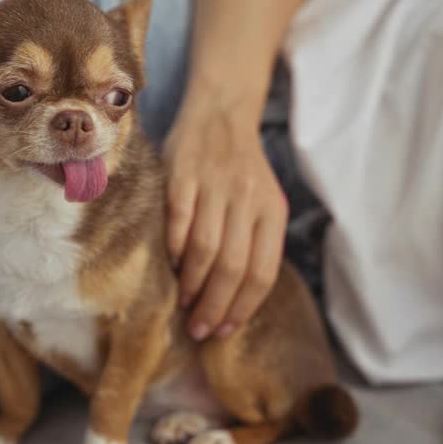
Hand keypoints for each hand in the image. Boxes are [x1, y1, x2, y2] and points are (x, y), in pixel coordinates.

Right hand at [164, 106, 287, 339]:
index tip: (225, 331)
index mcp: (272, 211)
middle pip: (233, 268)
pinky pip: (178, 222)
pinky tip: (170, 267)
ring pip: (205, 249)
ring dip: (192, 284)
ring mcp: (214, 186)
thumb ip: (254, 243)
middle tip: (199, 329)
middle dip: (215, 306)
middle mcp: (248, 199)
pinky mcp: (182, 175)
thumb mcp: (262, 203)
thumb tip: (234, 301)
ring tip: (184, 304)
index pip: (263, 273)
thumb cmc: (240, 170)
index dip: (243, 308)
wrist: (221, 112)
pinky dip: (173, 250)